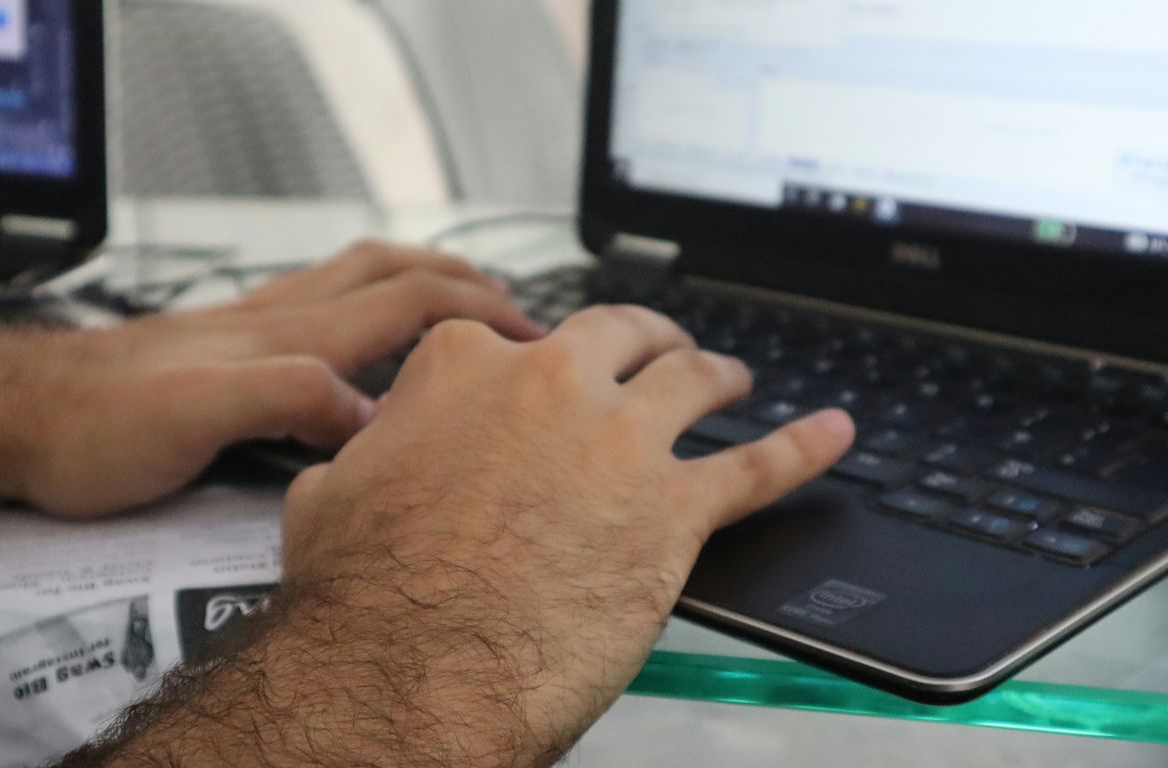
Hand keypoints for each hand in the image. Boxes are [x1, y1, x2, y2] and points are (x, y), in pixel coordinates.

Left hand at [0, 241, 542, 517]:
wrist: (23, 414)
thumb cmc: (98, 425)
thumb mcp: (193, 420)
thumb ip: (286, 401)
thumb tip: (374, 416)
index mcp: (288, 336)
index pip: (408, 302)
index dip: (479, 313)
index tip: (531, 340)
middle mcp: (281, 319)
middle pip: (396, 271)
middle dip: (468, 283)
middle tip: (518, 316)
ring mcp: (259, 324)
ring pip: (362, 276)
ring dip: (427, 277)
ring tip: (467, 305)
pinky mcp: (236, 344)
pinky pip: (328, 301)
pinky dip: (377, 299)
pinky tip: (372, 335)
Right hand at [279, 306, 855, 763]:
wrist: (410, 667)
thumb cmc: (366, 592)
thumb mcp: (333, 491)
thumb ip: (374, 451)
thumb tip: (376, 450)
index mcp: (466, 367)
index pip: (508, 336)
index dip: (527, 356)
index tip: (537, 373)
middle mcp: (552, 386)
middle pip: (619, 333)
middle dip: (643, 335)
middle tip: (658, 346)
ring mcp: (619, 441)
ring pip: (692, 379)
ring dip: (718, 371)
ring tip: (732, 377)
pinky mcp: (674, 510)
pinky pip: (759, 467)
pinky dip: (804, 447)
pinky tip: (834, 432)